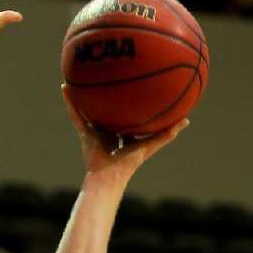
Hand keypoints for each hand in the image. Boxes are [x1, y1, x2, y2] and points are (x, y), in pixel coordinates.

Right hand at [62, 85, 187, 177]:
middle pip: (108, 111)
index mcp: (124, 135)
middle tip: (108, 77)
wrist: (109, 176)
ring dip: (84, 95)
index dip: (131, 106)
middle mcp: (109, 132)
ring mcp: (95, 132)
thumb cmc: (130, 164)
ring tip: (80, 75)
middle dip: (108, 98)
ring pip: (89, 110)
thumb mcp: (151, 145)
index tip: (135, 90)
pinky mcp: (84, 133)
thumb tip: (187, 120)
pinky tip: (65, 87)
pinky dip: (69, 102)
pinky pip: (75, 114)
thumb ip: (167, 134)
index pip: (128, 117)